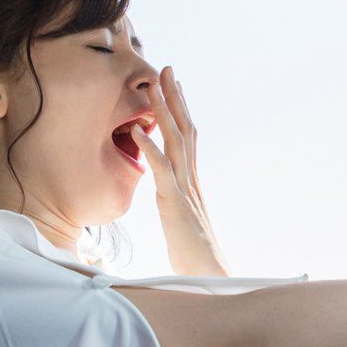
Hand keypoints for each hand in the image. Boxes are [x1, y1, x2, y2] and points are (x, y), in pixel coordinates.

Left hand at [131, 66, 230, 276]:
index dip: (182, 110)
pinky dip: (149, 148)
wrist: (209, 276)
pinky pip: (161, 171)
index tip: (174, 87)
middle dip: (176, 98)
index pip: (188, 138)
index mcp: (191, 182)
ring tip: (154, 87)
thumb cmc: (194, 256)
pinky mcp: (174, 204)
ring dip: (164, 112)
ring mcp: (184, 190)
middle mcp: (191, 180)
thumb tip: (170, 196)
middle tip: (168, 69)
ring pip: (176, 142)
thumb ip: (177, 203)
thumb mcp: (182, 221)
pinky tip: (137, 131)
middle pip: (185, 130)